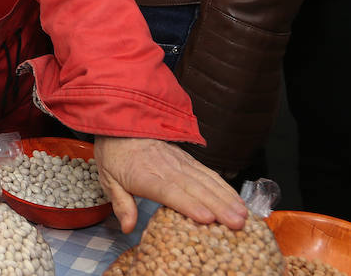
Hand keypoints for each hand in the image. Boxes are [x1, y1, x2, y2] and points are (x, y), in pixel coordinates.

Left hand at [94, 136, 247, 232]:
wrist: (121, 122)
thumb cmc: (115, 154)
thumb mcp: (108, 179)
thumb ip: (121, 203)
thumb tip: (128, 227)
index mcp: (144, 175)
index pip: (169, 191)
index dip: (188, 204)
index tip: (207, 218)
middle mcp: (166, 168)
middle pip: (195, 188)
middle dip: (218, 206)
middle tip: (237, 223)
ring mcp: (180, 162)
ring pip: (207, 181)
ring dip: (226, 198)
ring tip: (243, 215)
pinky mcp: (188, 159)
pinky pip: (209, 173)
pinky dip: (224, 187)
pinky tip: (236, 199)